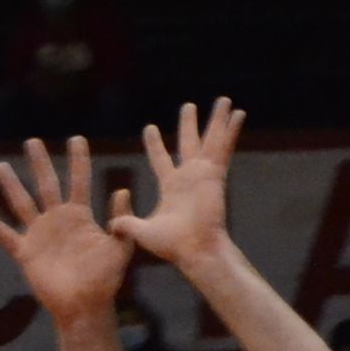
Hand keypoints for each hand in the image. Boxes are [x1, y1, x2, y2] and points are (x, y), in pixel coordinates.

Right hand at [0, 137, 128, 322]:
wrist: (84, 306)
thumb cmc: (104, 280)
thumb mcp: (119, 249)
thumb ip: (121, 221)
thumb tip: (122, 190)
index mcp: (80, 216)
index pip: (79, 181)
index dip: (78, 160)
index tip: (76, 139)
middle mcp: (57, 220)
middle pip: (46, 184)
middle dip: (40, 163)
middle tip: (32, 141)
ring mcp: (40, 234)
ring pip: (22, 203)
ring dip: (11, 185)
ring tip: (0, 166)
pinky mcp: (26, 252)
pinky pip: (5, 235)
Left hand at [111, 99, 245, 272]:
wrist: (195, 250)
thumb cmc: (171, 246)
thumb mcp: (141, 232)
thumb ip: (127, 224)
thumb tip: (112, 225)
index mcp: (171, 186)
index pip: (160, 159)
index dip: (155, 144)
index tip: (149, 128)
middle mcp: (189, 177)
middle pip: (188, 143)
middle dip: (188, 124)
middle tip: (188, 106)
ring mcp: (204, 174)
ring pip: (211, 139)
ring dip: (216, 120)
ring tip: (223, 100)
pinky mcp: (215, 175)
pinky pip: (223, 147)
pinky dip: (231, 130)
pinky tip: (238, 114)